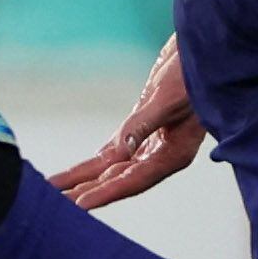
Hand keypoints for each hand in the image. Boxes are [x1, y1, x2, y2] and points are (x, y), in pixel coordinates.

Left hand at [49, 42, 202, 206]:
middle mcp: (160, 155)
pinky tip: (74, 175)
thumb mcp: (170, 97)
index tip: (79, 204)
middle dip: (86, 192)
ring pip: (111, 170)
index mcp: (174, 153)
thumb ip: (145, 123)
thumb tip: (123, 149)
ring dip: (83, 181)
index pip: (135, 179)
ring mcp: (148, 144)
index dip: (107, 192)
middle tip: (55, 207)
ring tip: (55, 194)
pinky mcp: (139, 131)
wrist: (202, 51)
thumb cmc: (195, 73)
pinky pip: (111, 154)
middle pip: (118, 180)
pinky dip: (91, 165)